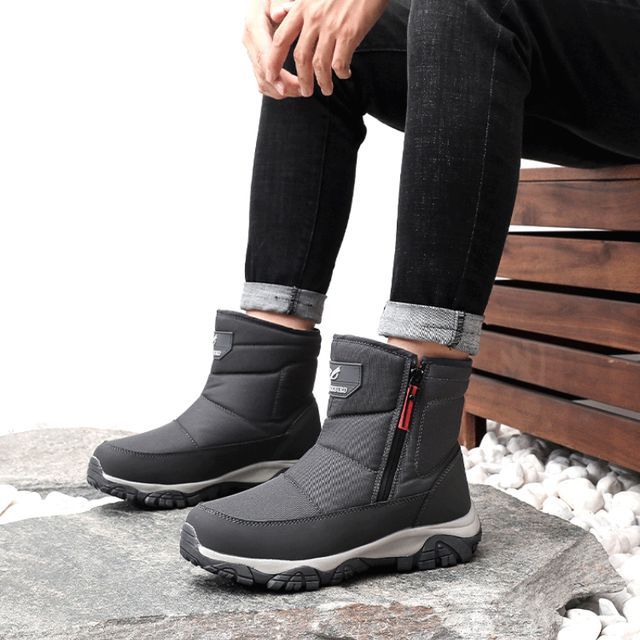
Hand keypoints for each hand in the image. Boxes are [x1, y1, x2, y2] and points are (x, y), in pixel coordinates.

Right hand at [243, 0, 300, 98]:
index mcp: (254, 26)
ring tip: (301, 91)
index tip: (285, 88)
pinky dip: (276, 89)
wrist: (268, 2)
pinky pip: (263, 81)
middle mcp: (250, 41)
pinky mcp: (256, 59)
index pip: (262, 56)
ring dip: (280, 90)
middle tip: (302, 91)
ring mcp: (252, 52)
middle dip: (281, 86)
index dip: (274, 74)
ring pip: (262, 80)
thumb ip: (279, 4)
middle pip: (262, 73)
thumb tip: (278, 14)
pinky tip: (292, 90)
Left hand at [266, 0, 388, 96]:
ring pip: (319, 64)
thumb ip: (296, 6)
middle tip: (306, 92)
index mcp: (302, 8)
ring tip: (326, 90)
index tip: (271, 76)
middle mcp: (314, 18)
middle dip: (302, 79)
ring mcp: (331, 27)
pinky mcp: (349, 33)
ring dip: (322, 81)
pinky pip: (339, 62)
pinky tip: (345, 74)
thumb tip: (277, 16)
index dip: (273, 61)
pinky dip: (341, 73)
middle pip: (300, 57)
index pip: (280, 40)